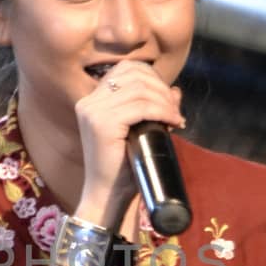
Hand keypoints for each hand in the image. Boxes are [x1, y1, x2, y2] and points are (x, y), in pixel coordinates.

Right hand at [74, 62, 184, 226]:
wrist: (109, 196)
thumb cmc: (124, 167)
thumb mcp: (140, 130)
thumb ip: (153, 108)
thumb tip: (176, 90)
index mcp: (92, 100)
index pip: (126, 69)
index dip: (152, 77)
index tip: (168, 98)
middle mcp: (88, 102)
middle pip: (134, 75)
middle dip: (161, 88)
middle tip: (176, 109)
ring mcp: (93, 112)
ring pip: (140, 89)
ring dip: (165, 101)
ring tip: (176, 117)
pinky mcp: (102, 124)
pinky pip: (141, 107)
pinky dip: (162, 111)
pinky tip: (173, 121)